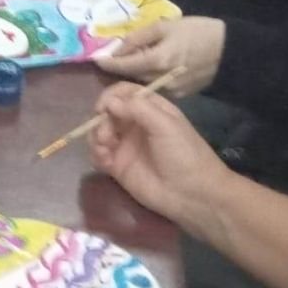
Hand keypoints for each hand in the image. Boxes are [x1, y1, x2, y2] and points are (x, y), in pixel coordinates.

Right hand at [87, 82, 231, 230]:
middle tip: (106, 135)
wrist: (192, 195)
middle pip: (107, 111)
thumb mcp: (166, 125)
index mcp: (150, 109)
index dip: (110, 96)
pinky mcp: (118, 166)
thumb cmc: (184, 154)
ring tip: (105, 149)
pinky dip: (96, 154)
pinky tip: (105, 161)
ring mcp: (125, 145)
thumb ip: (137, 108)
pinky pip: (98, 154)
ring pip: (99, 131)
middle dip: (101, 119)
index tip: (103, 108)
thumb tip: (108, 101)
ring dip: (96, 136)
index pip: (123, 92)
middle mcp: (135, 124)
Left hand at [95, 17, 224, 95]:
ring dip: (132, 74)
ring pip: (142, 84)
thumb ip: (138, 37)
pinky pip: (156, 87)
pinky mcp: (180, 95)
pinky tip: (149, 67)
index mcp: (157, 61)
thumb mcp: (165, 26)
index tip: (95, 58)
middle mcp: (161, 80)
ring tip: (128, 60)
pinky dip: (148, 78)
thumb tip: (116, 47)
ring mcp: (171, 91)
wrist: (232, 53)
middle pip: (130, 77)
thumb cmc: (198, 32)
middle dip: (119, 68)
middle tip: (110, 57)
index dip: (106, 62)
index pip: (123, 66)